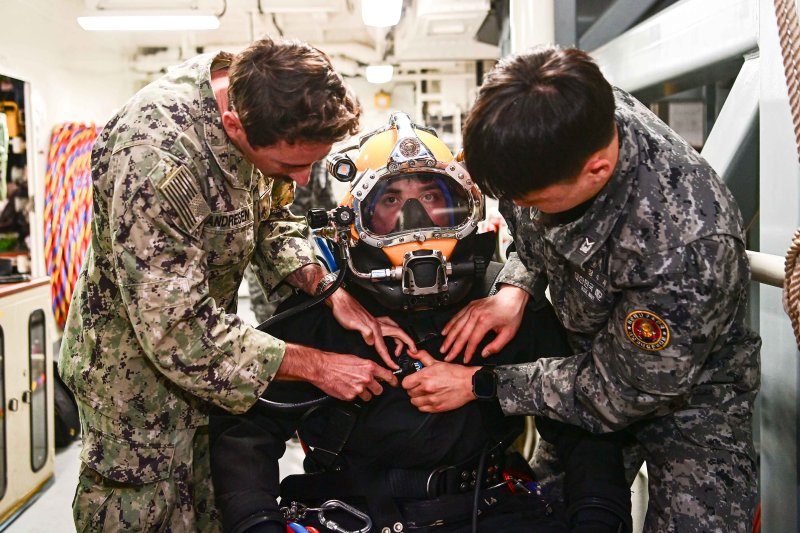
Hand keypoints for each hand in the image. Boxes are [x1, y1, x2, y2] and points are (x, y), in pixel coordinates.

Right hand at [277, 344, 397, 401]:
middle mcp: (366, 378)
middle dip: (374, 389)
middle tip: (367, 386)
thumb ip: (367, 367)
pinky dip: (352, 396)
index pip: (388, 376)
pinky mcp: (350, 396)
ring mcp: (359, 389)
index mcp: (369, 367)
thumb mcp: (356, 359)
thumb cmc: (337, 361)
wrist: (322, 368)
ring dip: (364, 394)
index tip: (394, 384)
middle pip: (379, 390)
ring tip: (354, 386)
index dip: (393, 381)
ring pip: (368, 397)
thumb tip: (375, 372)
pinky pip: (356, 399)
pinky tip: (346, 388)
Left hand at [327, 288, 415, 368]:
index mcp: (375, 327)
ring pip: (395, 331)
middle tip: (412, 351)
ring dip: (400, 340)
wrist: (340, 300)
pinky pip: (389, 329)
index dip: (389, 358)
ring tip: (398, 350)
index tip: (393, 366)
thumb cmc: (345, 310)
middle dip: (407, 343)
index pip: (384, 347)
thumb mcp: (353, 323)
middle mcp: (378, 324)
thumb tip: (372, 342)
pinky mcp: (373, 321)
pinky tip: (387, 339)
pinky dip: (392, 336)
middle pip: (399, 334)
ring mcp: (376, 322)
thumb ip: (365, 332)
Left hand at [402, 350, 478, 412]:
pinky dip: (423, 405)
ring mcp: (432, 399)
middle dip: (413, 389)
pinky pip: (422, 409)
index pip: (405, 383)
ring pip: (414, 402)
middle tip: (420, 386)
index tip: (411, 381)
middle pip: (409, 393)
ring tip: (424, 393)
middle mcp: (427, 388)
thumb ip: (422, 356)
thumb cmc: (455, 373)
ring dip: (417, 398)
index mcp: (425, 376)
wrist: (469, 383)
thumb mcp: (437, 362)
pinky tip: (428, 399)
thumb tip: (412, 352)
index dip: (408, 381)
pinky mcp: (437, 408)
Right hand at [440, 285, 528, 362]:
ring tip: (443, 347)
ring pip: (456, 325)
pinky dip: (450, 325)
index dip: (468, 352)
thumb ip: (496, 345)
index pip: (473, 340)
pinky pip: (457, 316)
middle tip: (447, 356)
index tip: (464, 359)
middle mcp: (476, 314)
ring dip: (448, 338)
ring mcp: (471, 309)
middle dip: (453, 347)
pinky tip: (445, 331)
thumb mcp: (509, 333)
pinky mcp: (470, 306)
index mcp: (485, 321)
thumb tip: (485, 354)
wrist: (512, 296)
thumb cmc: (511, 312)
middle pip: (461, 334)